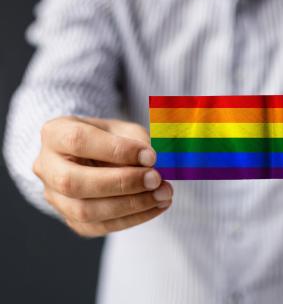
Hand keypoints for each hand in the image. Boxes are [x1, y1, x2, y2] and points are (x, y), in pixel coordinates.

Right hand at [33, 116, 171, 236]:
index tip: (151, 156)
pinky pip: (99, 226)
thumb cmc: (109, 138)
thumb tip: (153, 165)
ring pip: (84, 211)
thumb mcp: (122, 129)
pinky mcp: (71, 220)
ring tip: (163, 194)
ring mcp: (55, 197)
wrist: (93, 156)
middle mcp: (46, 167)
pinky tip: (156, 206)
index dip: (117, 150)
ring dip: (131, 205)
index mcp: (55, 134)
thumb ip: (136, 141)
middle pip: (73, 182)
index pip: (78, 141)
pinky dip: (133, 218)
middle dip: (121, 183)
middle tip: (156, 179)